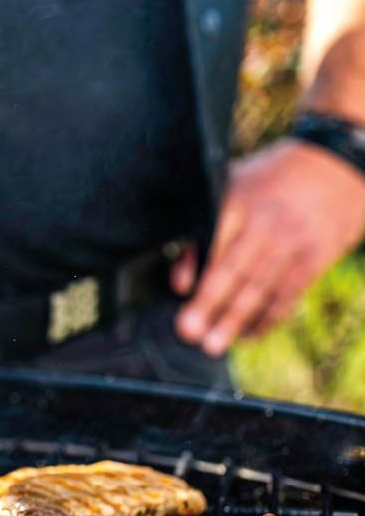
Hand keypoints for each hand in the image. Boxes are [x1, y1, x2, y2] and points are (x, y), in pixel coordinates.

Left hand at [174, 138, 364, 355]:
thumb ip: (203, 227)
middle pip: (235, 269)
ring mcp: (292, 244)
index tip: (179, 290)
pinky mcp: (314, 260)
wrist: (336, 169)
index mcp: (239, 202)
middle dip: (210, 303)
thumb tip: (180, 280)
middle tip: (190, 332)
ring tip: (214, 346)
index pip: (214, 236)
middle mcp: (266, 225)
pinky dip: (267, 318)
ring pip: (260, 288)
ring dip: (235, 321)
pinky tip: (248, 335)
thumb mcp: (232, 186)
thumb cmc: (269, 182)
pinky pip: (287, 295)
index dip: (196, 264)